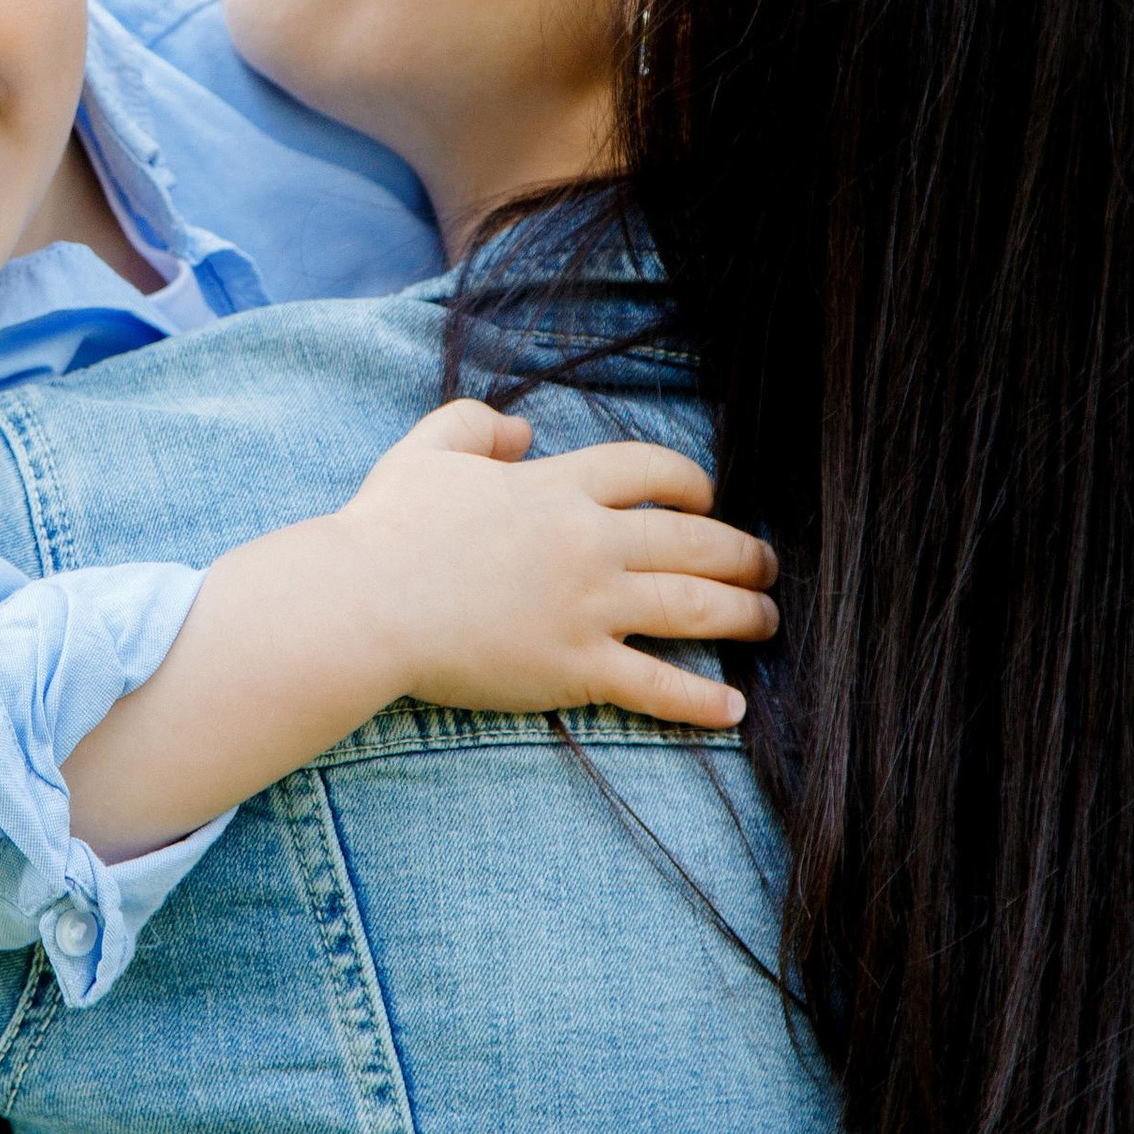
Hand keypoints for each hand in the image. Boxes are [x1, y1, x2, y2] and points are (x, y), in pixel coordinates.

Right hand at [339, 403, 778, 733]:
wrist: (365, 603)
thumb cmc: (387, 528)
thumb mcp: (427, 450)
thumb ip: (475, 425)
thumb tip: (521, 432)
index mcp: (559, 487)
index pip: (652, 471)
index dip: (691, 482)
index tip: (707, 497)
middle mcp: (589, 542)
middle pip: (695, 541)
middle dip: (743, 554)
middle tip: (766, 567)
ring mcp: (588, 608)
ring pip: (694, 607)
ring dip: (743, 615)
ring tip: (768, 622)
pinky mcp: (575, 668)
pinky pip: (657, 685)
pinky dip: (702, 700)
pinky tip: (734, 708)